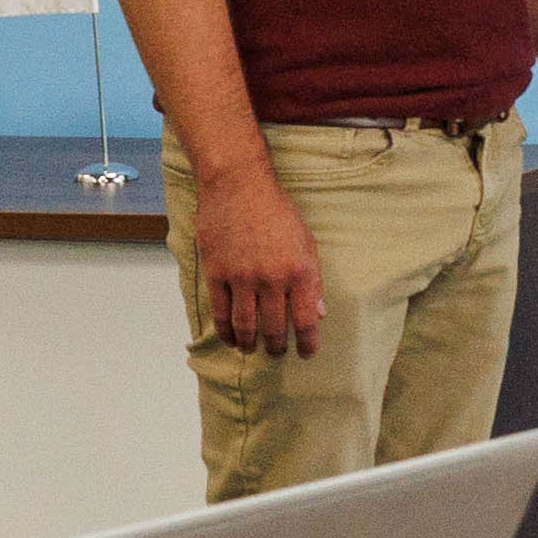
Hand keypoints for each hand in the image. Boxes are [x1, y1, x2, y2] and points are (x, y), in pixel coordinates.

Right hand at [189, 165, 326, 354]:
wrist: (238, 183)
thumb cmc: (277, 210)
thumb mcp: (306, 241)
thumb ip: (314, 278)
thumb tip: (320, 313)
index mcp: (300, 270)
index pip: (307, 319)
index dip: (308, 342)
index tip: (307, 353)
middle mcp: (272, 278)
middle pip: (275, 328)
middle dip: (277, 348)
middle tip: (277, 354)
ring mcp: (242, 277)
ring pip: (245, 325)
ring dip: (249, 343)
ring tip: (251, 349)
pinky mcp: (217, 272)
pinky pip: (220, 312)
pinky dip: (225, 331)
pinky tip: (230, 338)